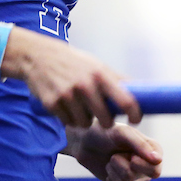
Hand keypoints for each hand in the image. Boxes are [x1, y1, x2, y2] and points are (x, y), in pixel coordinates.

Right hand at [2, 28, 141, 128]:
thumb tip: (142, 92)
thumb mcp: (96, 65)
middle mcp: (85, 85)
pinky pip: (68, 122)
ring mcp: (67, 95)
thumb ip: (116, 79)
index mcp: (100, 74)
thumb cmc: (72, 61)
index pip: (126, 100)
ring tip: (80, 107)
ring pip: (85, 124)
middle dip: (106, 121)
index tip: (135, 120)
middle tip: (102, 116)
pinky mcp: (52, 104)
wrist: (38, 56)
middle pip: (106, 120)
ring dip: (84, 120)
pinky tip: (66, 106)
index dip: (134, 114)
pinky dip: (68, 118)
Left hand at [70, 122, 162, 180]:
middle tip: (115, 156)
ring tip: (111, 159)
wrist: (84, 142)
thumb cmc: (105, 132)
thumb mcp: (121, 132)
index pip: (156, 167)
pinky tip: (109, 169)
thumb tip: (158, 159)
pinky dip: (110, 179)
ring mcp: (137, 177)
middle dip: (125, 166)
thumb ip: (140, 144)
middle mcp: (148, 164)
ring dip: (114, 169)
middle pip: (144, 177)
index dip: (141, 164)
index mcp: (153, 149)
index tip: (130, 156)